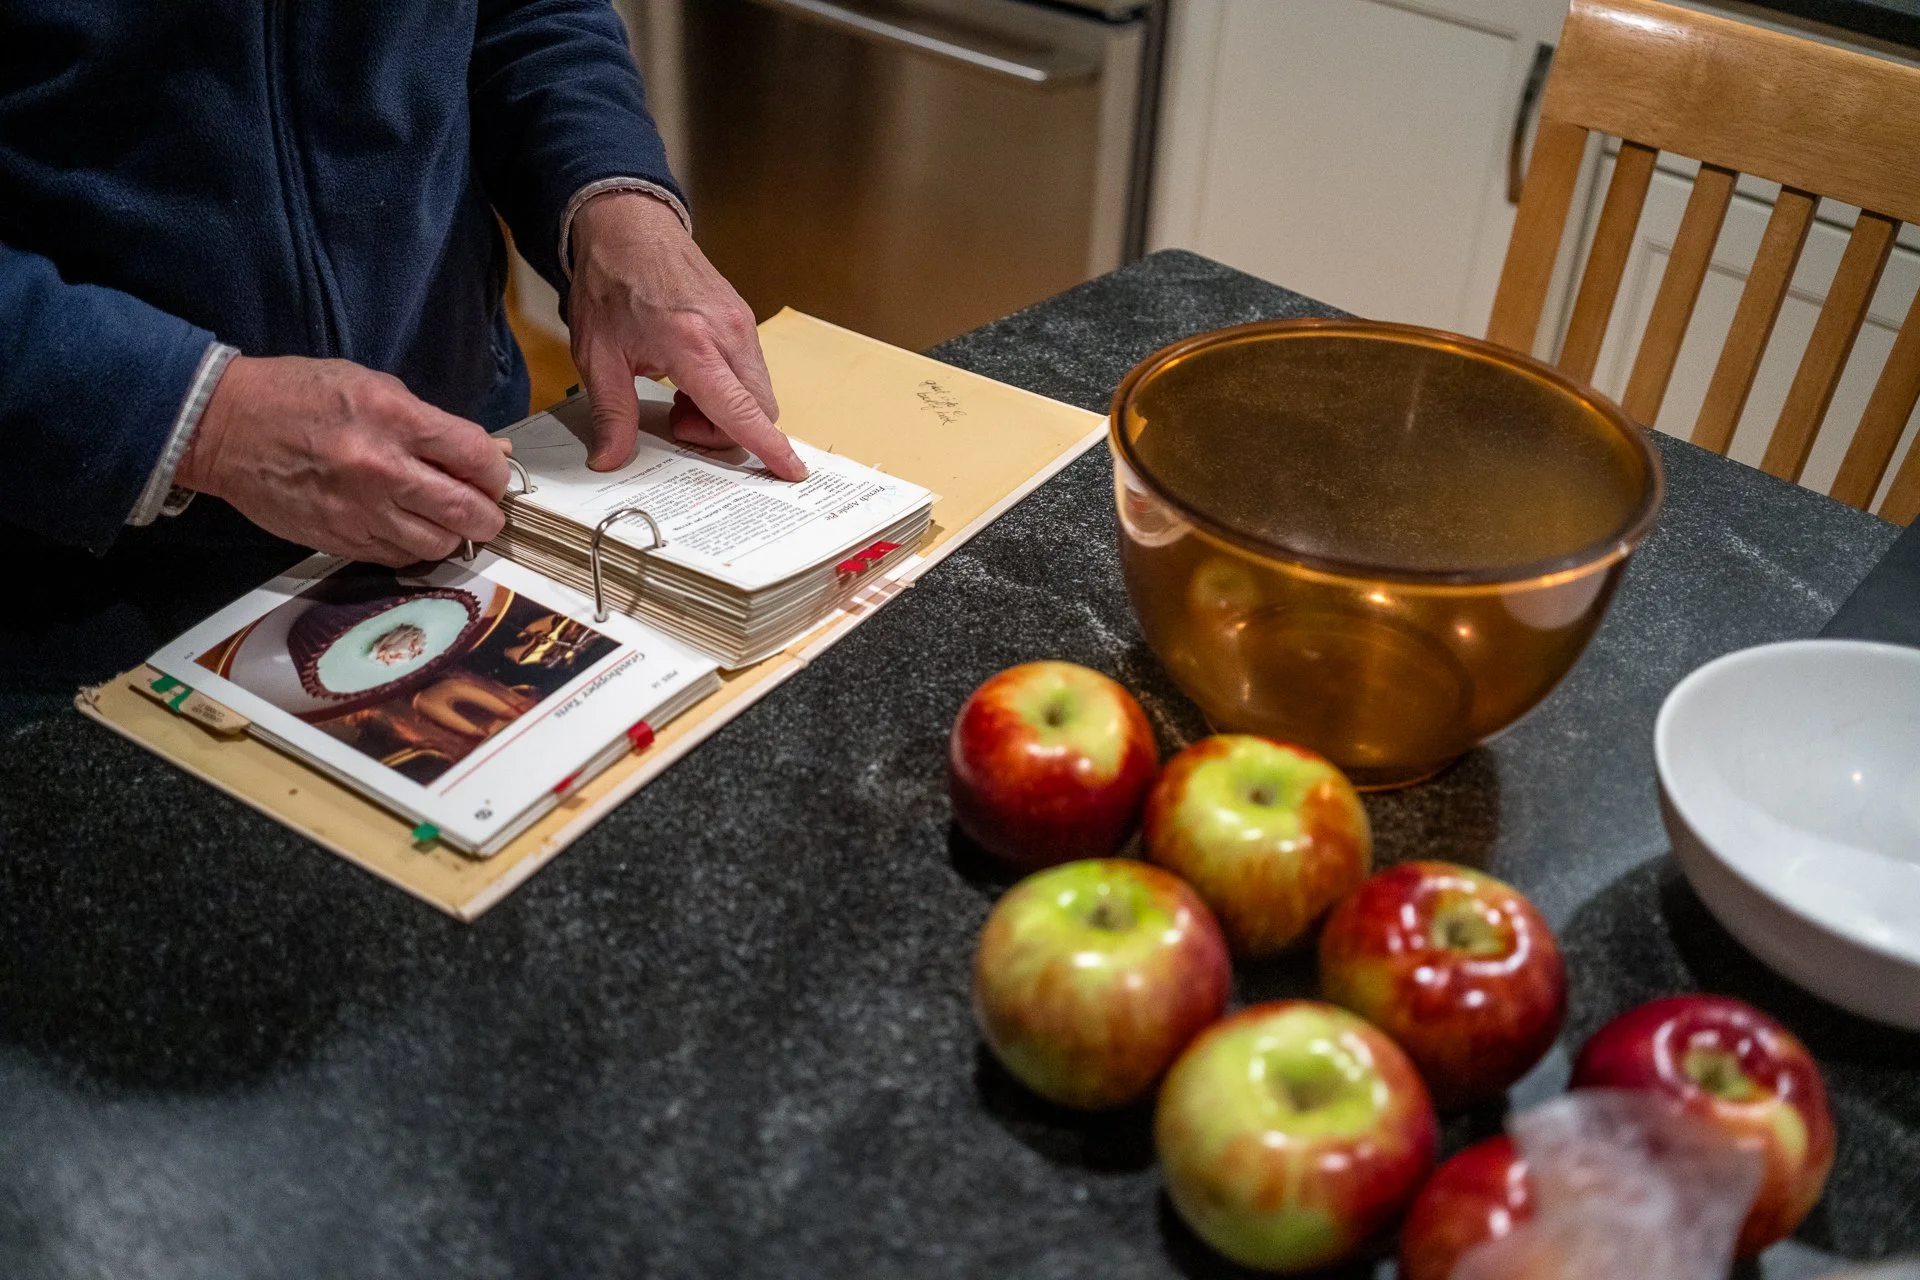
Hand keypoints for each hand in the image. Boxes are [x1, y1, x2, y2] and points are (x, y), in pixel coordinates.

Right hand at [178, 355, 510, 565]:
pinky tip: (410, 530)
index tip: (493, 475)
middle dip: (487, 515)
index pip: (476, 457)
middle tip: (485, 511)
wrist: (223, 428)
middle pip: (465, 511)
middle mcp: (383, 470)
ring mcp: (361, 511)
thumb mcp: (372, 386)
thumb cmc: (299, 396)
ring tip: (447, 522)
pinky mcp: (339, 540)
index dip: (496, 472)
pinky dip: (414, 548)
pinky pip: (398, 558)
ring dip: (453, 536)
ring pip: (436, 545)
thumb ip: (429, 421)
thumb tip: (482, 451)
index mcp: (396, 420)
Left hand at [567, 190, 806, 479]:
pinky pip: (750, 369)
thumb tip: (610, 459)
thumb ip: (611, 413)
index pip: (741, 410)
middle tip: (679, 420)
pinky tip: (690, 375)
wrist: (627, 226)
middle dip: (727, 432)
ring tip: (679, 395)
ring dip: (726, 409)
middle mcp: (727, 334)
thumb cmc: (610, 282)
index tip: (791, 471)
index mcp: (692, 345)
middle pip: (758, 408)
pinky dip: (728, 386)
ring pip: (757, 391)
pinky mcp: (742, 317)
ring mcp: (740, 323)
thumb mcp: (596, 355)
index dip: (768, 446)